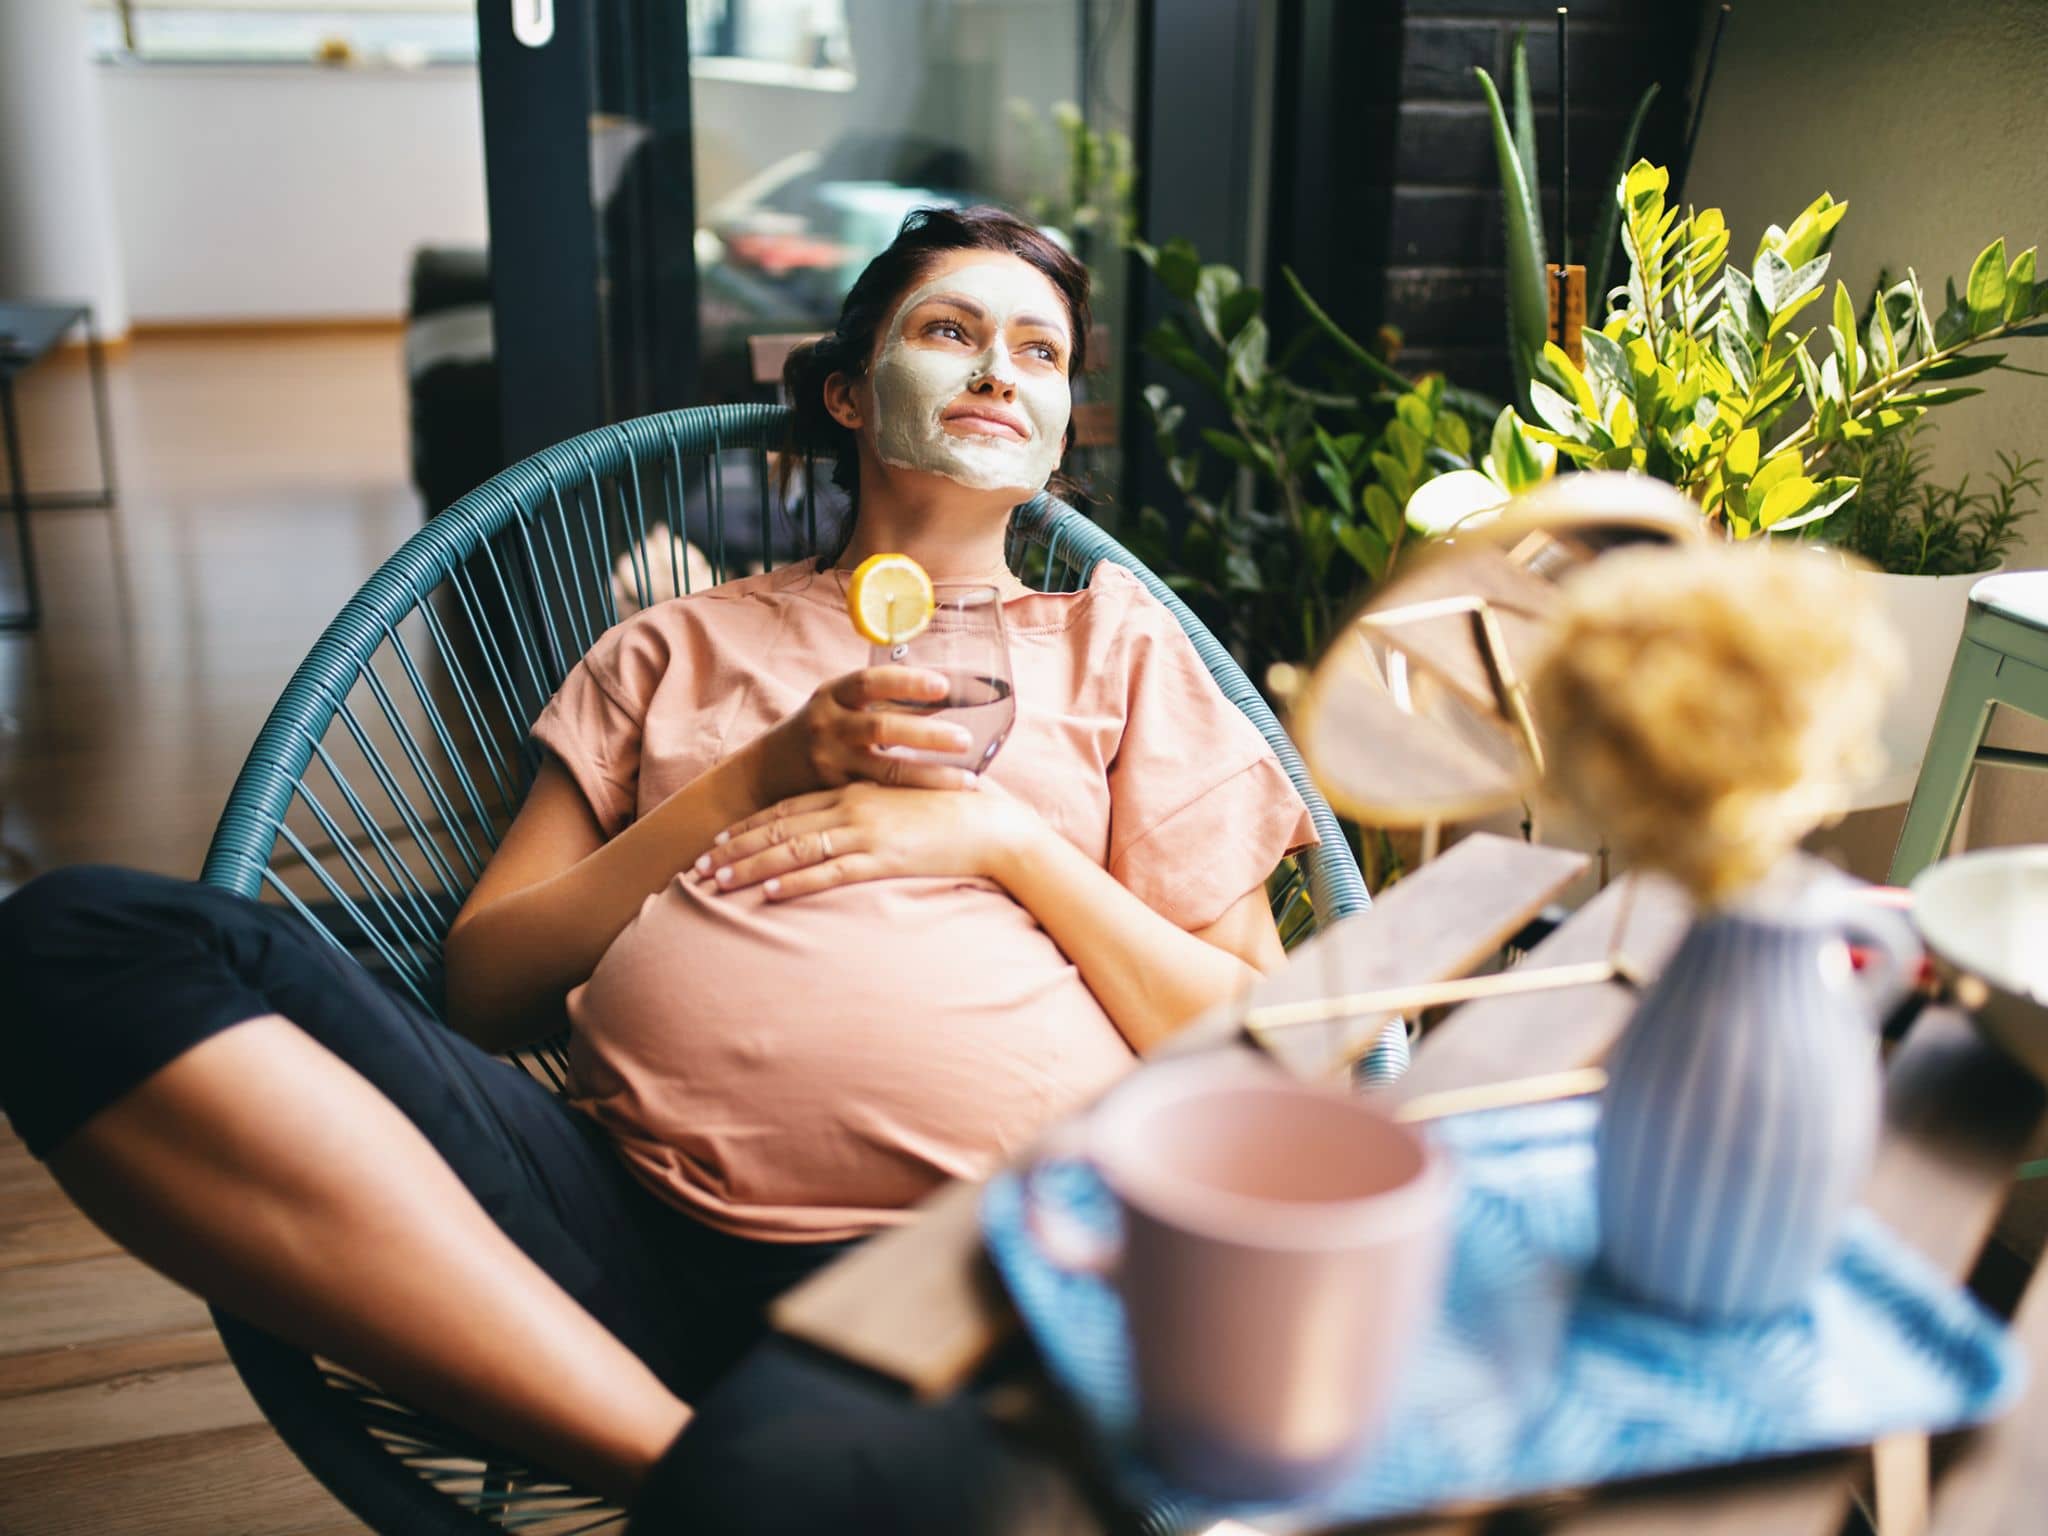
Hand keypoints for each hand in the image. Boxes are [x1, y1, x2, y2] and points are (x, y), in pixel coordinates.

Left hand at [695, 782, 1040, 900]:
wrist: (992, 824)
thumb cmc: (951, 814)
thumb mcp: (902, 804)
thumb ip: (872, 812)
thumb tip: (846, 828)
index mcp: (855, 790)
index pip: (789, 808)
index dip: (749, 825)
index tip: (718, 838)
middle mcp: (853, 806)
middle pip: (779, 828)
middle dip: (735, 848)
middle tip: (698, 866)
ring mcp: (866, 832)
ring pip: (794, 850)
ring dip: (751, 867)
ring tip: (716, 884)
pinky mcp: (884, 858)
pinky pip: (831, 872)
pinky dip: (797, 883)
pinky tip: (769, 894)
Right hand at [752, 666, 978, 799]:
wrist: (764, 773)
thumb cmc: (817, 732)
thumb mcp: (839, 707)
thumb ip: (883, 702)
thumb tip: (947, 694)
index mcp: (832, 695)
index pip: (870, 681)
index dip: (907, 682)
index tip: (943, 685)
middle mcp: (828, 725)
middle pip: (882, 727)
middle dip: (928, 735)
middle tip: (967, 740)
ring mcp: (829, 762)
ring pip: (886, 771)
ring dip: (931, 775)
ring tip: (969, 780)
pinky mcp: (833, 795)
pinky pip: (878, 797)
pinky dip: (912, 799)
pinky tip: (941, 806)